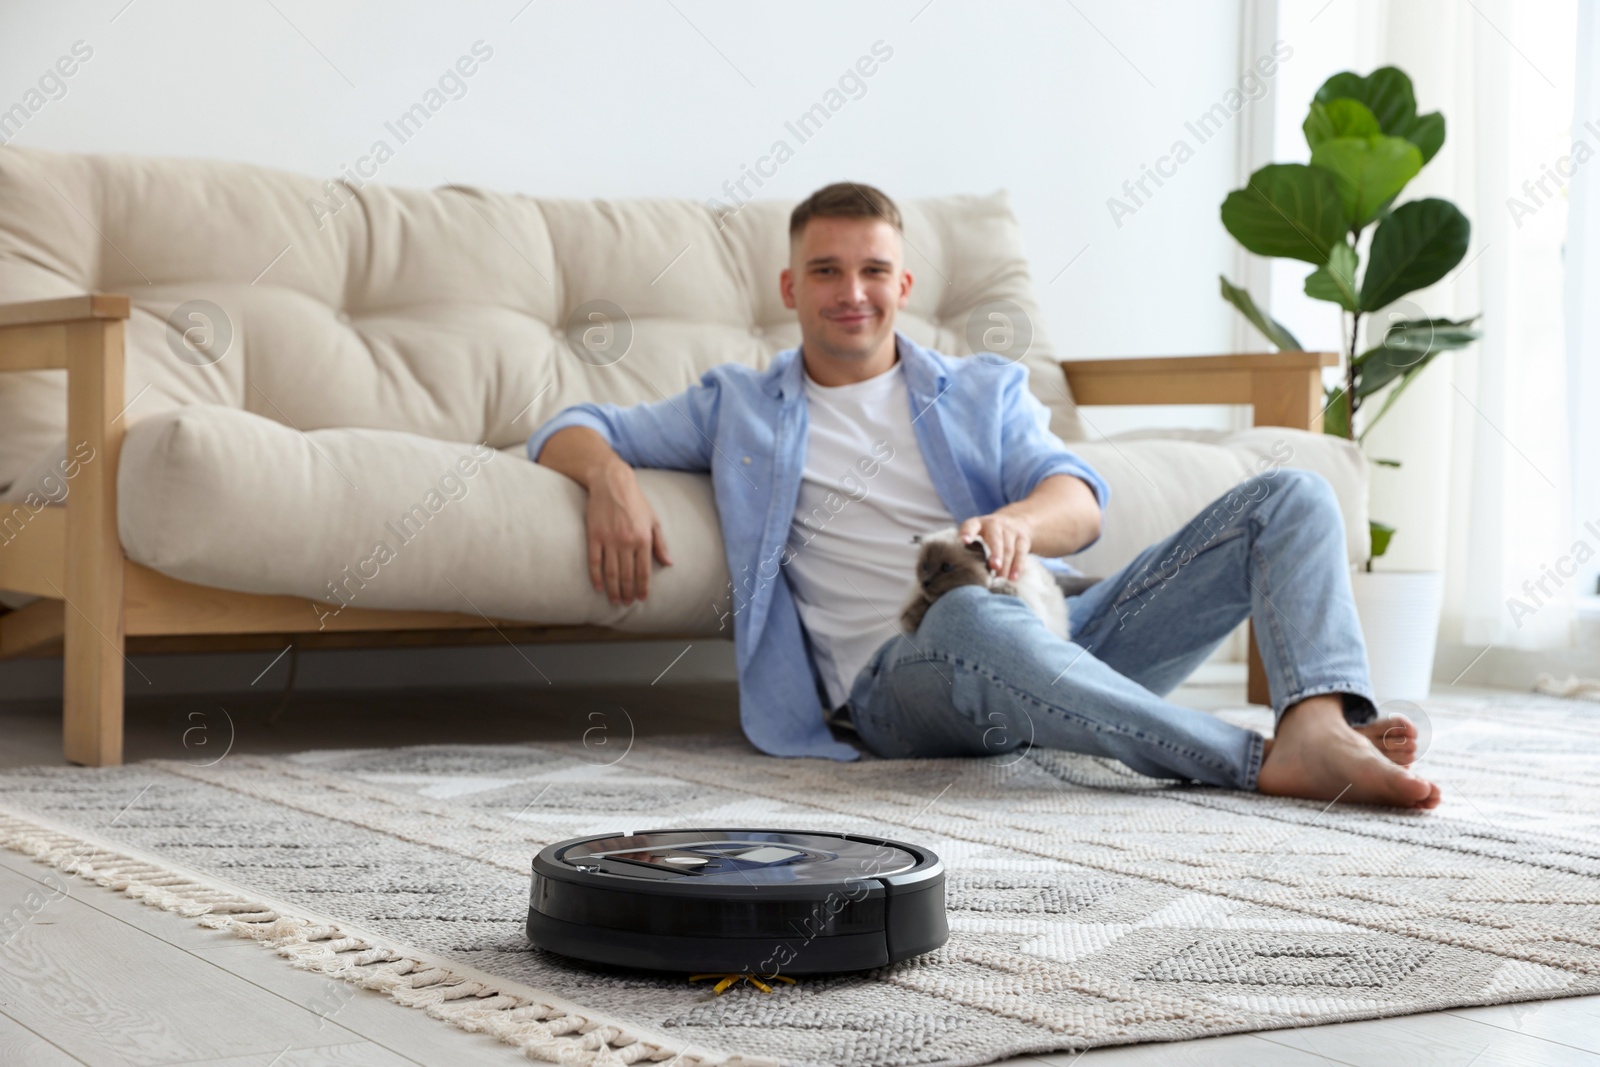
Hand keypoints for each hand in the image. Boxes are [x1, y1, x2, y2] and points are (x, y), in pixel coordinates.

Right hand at [585, 460, 671, 603]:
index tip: (641, 599)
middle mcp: (626, 542)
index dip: (642, 587)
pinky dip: (596, 576)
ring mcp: (609, 540)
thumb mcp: (654, 520)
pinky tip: (599, 587)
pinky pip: (594, 561)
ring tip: (614, 600)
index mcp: (643, 539)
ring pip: (611, 572)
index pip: (643, 571)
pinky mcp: (594, 536)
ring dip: (613, 589)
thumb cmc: (636, 501)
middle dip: (627, 592)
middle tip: (626, 603)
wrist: (612, 483)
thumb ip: (660, 543)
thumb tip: (668, 563)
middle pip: (627, 575)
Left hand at [957, 512, 1033, 581]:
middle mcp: (994, 524)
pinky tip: (1013, 577)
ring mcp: (1010, 531)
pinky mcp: (1023, 539)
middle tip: (993, 566)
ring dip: (1005, 565)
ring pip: (1009, 548)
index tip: (964, 541)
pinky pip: (1021, 553)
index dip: (968, 533)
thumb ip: (969, 548)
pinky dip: (1017, 566)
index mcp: (978, 523)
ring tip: (1000, 579)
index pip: (971, 526)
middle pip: (995, 539)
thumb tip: (960, 571)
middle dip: (995, 553)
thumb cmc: (987, 535)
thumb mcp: (977, 533)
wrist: (1015, 520)